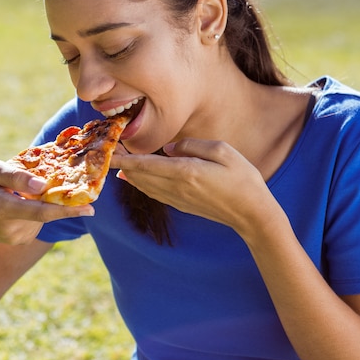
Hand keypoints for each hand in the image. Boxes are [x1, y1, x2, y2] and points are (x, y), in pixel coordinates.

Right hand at [0, 160, 92, 245]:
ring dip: (46, 204)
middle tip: (88, 204)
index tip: (89, 209)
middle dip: (66, 207)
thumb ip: (17, 176)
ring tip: (28, 196)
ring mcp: (19, 237)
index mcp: (3, 207)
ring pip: (45, 216)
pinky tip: (25, 207)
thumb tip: (43, 184)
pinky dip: (39, 211)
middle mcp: (12, 227)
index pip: (41, 211)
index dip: (66, 210)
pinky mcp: (23, 240)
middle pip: (47, 214)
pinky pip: (40, 222)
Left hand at [111, 138, 273, 233]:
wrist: (252, 213)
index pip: (146, 163)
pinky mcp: (182, 205)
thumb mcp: (222, 150)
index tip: (107, 151)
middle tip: (108, 150)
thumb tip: (168, 148)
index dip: (123, 157)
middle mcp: (176, 187)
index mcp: (185, 171)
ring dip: (129, 174)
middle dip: (122, 163)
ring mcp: (178, 199)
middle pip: (139, 175)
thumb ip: (192, 145)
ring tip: (117, 161)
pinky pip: (154, 193)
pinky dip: (140, 183)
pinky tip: (134, 178)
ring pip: (144, 185)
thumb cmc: (243, 178)